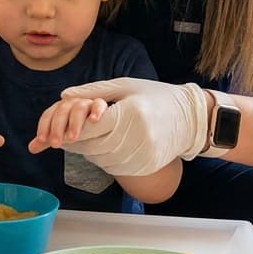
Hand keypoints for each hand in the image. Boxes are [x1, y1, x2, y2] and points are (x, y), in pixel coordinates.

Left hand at [28, 96, 108, 152]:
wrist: (97, 123)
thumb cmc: (75, 128)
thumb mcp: (61, 134)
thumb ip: (47, 140)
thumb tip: (31, 149)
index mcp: (59, 109)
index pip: (48, 115)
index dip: (44, 127)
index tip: (41, 140)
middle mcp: (71, 103)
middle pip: (61, 112)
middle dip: (57, 128)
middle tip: (55, 145)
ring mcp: (86, 103)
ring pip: (78, 109)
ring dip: (74, 124)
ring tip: (71, 139)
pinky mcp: (100, 105)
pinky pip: (98, 104)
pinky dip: (96, 111)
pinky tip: (94, 121)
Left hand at [57, 79, 207, 175]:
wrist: (192, 119)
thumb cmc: (157, 96)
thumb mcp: (126, 86)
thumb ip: (93, 91)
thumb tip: (64, 96)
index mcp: (130, 114)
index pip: (90, 126)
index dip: (71, 127)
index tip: (61, 126)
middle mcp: (136, 139)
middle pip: (92, 145)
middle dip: (76, 140)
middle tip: (66, 134)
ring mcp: (141, 156)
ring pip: (100, 159)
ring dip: (88, 149)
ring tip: (87, 137)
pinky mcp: (144, 167)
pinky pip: (114, 167)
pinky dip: (103, 158)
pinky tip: (105, 146)